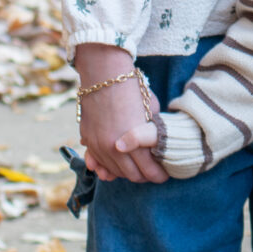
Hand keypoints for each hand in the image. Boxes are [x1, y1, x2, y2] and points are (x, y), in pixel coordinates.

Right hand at [74, 44, 165, 183]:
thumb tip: (155, 145)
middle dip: (144, 177)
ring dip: (126, 174)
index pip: (149, 169)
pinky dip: (108, 167)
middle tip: (152, 174)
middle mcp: (115, 149)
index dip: (158, 174)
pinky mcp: (88, 141)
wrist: (105, 75)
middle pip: (131, 175)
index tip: (164, 175)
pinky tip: (117, 167)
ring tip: (137, 171)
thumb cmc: (133, 89)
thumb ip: (152, 131)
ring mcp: (98, 146)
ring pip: (114, 172)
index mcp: (134, 142)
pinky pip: (98, 163)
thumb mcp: (151, 111)